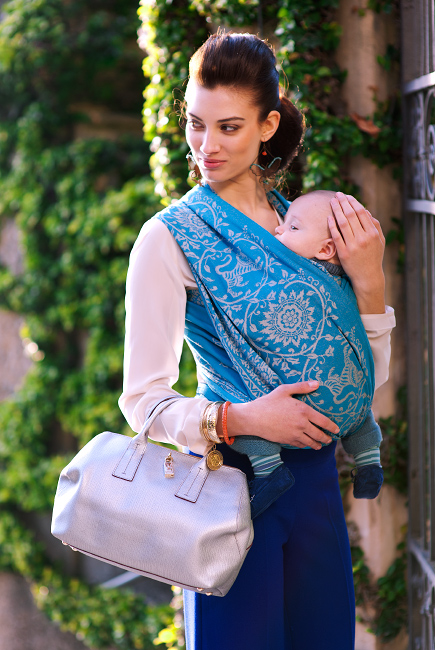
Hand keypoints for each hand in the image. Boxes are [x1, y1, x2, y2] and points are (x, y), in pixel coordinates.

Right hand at [226, 382, 338, 449]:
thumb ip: (302, 387)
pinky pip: (301, 445)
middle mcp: (302, 424)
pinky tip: (307, 445)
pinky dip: (306, 446)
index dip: (332, 427)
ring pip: (311, 443)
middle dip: (327, 438)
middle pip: (320, 434)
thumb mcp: (284, 390)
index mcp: (303, 411)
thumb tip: (317, 383)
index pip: (323, 421)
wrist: (254, 418)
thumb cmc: (268, 402)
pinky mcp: (287, 441)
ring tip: (321, 445)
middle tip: (330, 439)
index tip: (337, 429)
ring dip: (318, 444)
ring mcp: (295, 434)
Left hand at [328, 192, 385, 313]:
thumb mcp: (380, 241)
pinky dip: (332, 225)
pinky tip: (329, 217)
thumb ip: (375, 226)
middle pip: (351, 215)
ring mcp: (353, 245)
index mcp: (372, 233)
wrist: (367, 277)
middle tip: (337, 195)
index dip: (353, 202)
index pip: (361, 213)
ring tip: (332, 202)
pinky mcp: (343, 253)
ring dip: (336, 210)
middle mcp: (363, 238)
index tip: (347, 196)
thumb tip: (366, 211)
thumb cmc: (374, 257)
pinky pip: (336, 236)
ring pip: (342, 224)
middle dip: (343, 202)